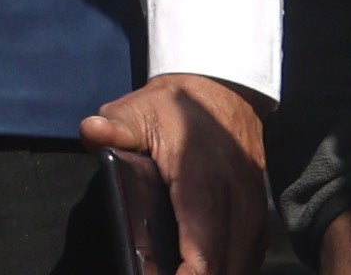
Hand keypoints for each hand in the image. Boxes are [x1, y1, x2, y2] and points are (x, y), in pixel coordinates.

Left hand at [77, 73, 268, 274]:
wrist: (224, 92)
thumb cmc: (178, 105)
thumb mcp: (139, 109)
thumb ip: (115, 126)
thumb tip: (92, 132)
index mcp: (203, 184)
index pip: (202, 250)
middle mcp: (235, 204)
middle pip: (223, 268)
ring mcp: (252, 212)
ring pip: (240, 266)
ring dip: (214, 274)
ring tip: (177, 273)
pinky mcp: (258, 216)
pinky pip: (247, 256)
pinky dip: (228, 268)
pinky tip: (203, 270)